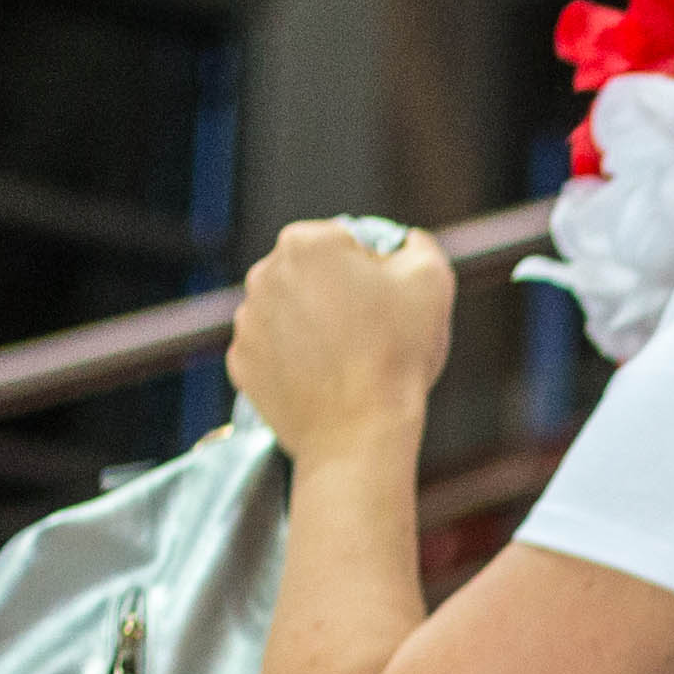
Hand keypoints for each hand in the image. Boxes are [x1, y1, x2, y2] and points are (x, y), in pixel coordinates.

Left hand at [225, 219, 453, 471]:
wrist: (360, 431)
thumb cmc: (397, 354)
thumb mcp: (432, 281)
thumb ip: (418, 245)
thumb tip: (406, 241)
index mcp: (307, 242)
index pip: (349, 243)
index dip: (377, 273)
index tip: (391, 305)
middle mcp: (265, 271)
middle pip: (314, 276)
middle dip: (341, 297)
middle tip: (372, 336)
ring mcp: (247, 318)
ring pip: (291, 312)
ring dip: (317, 328)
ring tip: (350, 362)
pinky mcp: (242, 360)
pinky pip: (274, 351)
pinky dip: (296, 361)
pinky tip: (326, 379)